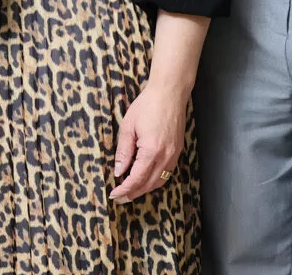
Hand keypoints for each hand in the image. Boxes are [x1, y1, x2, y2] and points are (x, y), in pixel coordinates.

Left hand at [110, 80, 187, 203]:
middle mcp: (166, 156)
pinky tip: (145, 178)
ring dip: (145, 189)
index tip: (114, 195)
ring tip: (130, 191)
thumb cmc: (147, 105)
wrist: (170, 93)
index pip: (137, 179)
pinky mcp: (178, 150)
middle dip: (133, 193)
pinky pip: (167, 173)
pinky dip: (155, 180)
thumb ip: (124, 151)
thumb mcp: (128, 126)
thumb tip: (119, 171)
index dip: (124, 189)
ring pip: (160, 181)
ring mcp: (174, 154)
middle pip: (149, 184)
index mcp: (152, 151)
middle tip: (119, 198)